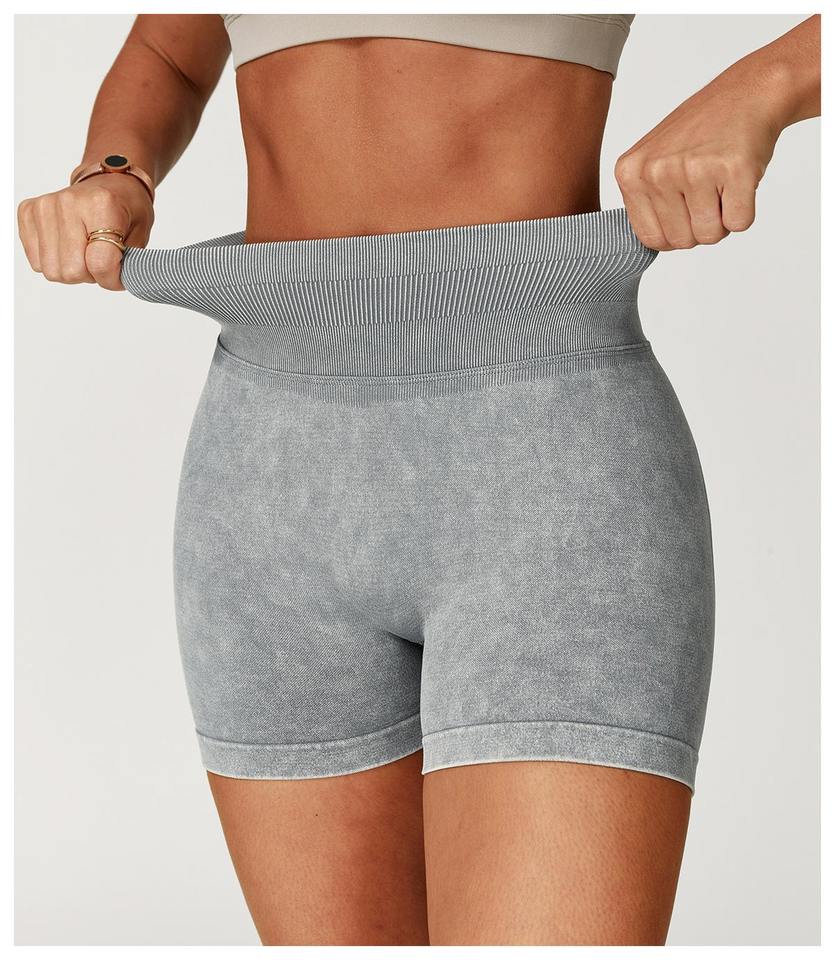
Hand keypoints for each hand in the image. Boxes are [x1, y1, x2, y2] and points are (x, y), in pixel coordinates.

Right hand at [17, 173, 153, 289]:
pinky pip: (37, 261)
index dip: (111, 279)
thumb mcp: (142, 234)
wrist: (109, 182)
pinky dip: (55, 261)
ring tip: (84, 251)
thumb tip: (111, 282)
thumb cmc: (126, 208)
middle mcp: (68, 202)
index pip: (100, 264)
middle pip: (72, 271)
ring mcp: (45, 206)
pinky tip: (68, 246)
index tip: (118, 272)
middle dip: (90, 275)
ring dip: (71, 270)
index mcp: (102, 205)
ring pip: (52, 270)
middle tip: (100, 257)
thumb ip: (129, 262)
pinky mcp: (28, 212)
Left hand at [614, 76, 780, 251]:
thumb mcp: (653, 162)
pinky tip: (739, 178)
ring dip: (723, 219)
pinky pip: (739, 223)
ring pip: (709, 236)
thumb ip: (644, 203)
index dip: (674, 232)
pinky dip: (745, 209)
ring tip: (722, 183)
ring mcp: (693, 169)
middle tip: (709, 191)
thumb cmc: (700, 134)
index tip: (685, 206)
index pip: (650, 239)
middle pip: (680, 241)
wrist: (746, 93)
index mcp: (630, 173)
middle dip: (700, 227)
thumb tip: (650, 244)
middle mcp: (656, 171)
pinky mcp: (733, 169)